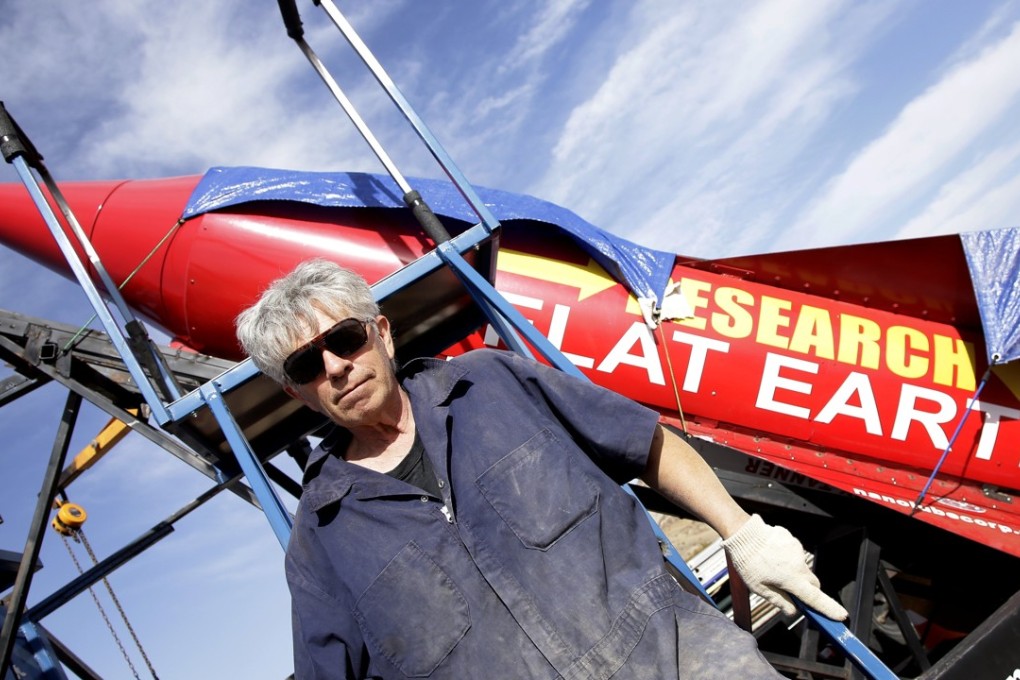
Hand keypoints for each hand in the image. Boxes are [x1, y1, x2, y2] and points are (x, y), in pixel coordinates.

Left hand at [722, 514, 848, 620]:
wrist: (743, 533)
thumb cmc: (748, 562)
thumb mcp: (759, 588)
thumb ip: (779, 601)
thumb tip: (793, 611)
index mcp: (792, 579)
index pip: (815, 598)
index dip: (829, 608)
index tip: (842, 615)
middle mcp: (799, 564)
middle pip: (813, 583)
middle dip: (807, 590)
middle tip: (792, 593)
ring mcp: (797, 550)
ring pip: (802, 568)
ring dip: (794, 573)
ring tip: (772, 569)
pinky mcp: (792, 540)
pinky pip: (794, 554)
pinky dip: (788, 559)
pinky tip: (772, 556)